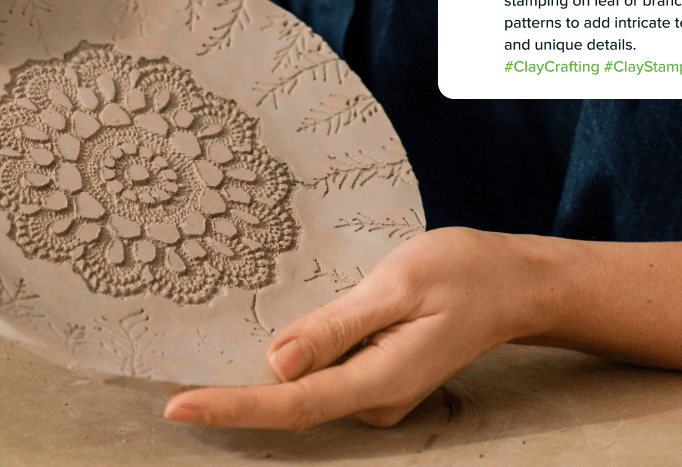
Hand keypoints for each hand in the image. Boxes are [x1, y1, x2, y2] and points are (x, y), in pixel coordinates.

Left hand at [163, 227, 557, 428]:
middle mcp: (375, 398)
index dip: (230, 408)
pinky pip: (322, 375)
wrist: (511, 282)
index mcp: (380, 378)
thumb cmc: (462, 273)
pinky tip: (275, 337)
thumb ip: (337, 327)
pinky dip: (294, 359)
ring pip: (304, 388)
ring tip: (211, 351)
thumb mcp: (397, 286)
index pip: (291, 405)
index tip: (177, 408)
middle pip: (289, 403)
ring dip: (261, 374)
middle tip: (170, 380)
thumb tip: (276, 363)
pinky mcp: (375, 377)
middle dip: (232, 394)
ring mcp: (377, 392)